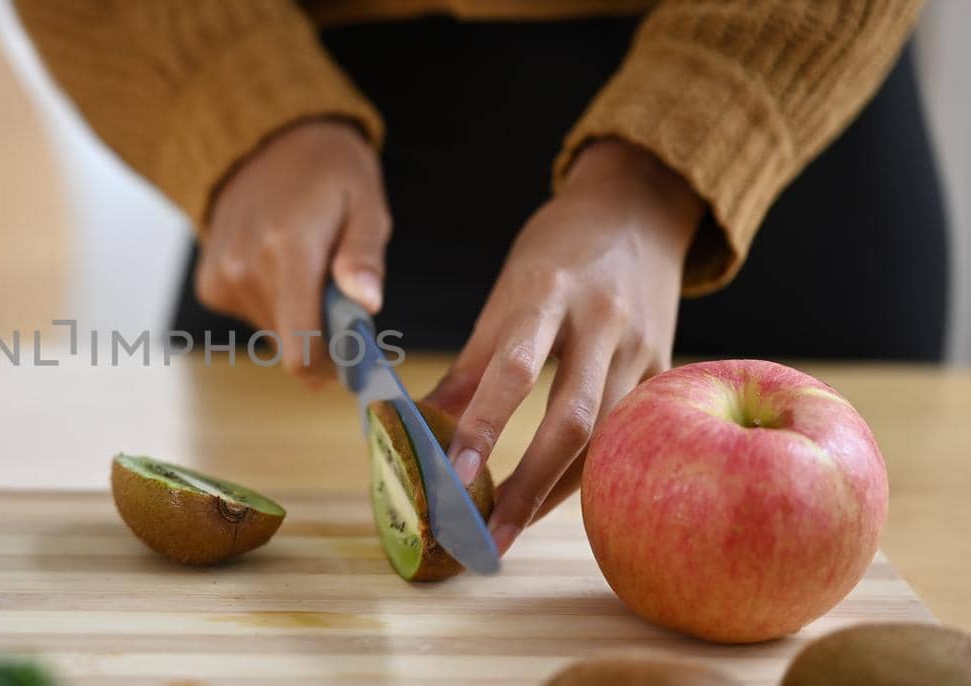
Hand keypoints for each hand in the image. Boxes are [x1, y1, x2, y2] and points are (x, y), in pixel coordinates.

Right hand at [196, 118, 389, 385]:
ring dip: (297, 314)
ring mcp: (221, 276)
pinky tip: (276, 262)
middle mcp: (245, 267)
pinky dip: (272, 301)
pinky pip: (253, 316)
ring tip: (305, 265)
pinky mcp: (209, 284)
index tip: (355, 359)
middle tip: (339, 293)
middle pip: (292, 343)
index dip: (332, 367)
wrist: (265, 145)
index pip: (302, 346)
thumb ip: (363, 256)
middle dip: (322, 332)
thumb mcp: (365, 202)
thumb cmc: (328, 174)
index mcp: (288, 248)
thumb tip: (367, 305)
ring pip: (273, 332)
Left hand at [423, 139, 703, 553]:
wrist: (639, 209)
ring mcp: (643, 348)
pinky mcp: (667, 370)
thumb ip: (471, 365)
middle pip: (570, 419)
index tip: (450, 475)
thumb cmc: (557, 252)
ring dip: (553, 493)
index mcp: (548, 291)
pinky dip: (586, 473)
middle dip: (525, 486)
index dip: (483, 425)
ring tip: (508, 531)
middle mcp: (603, 322)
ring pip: (603, 439)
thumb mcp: (506, 291)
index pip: (513, 368)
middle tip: (485, 536)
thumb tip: (416, 428)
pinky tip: (550, 502)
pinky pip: (626, 437)